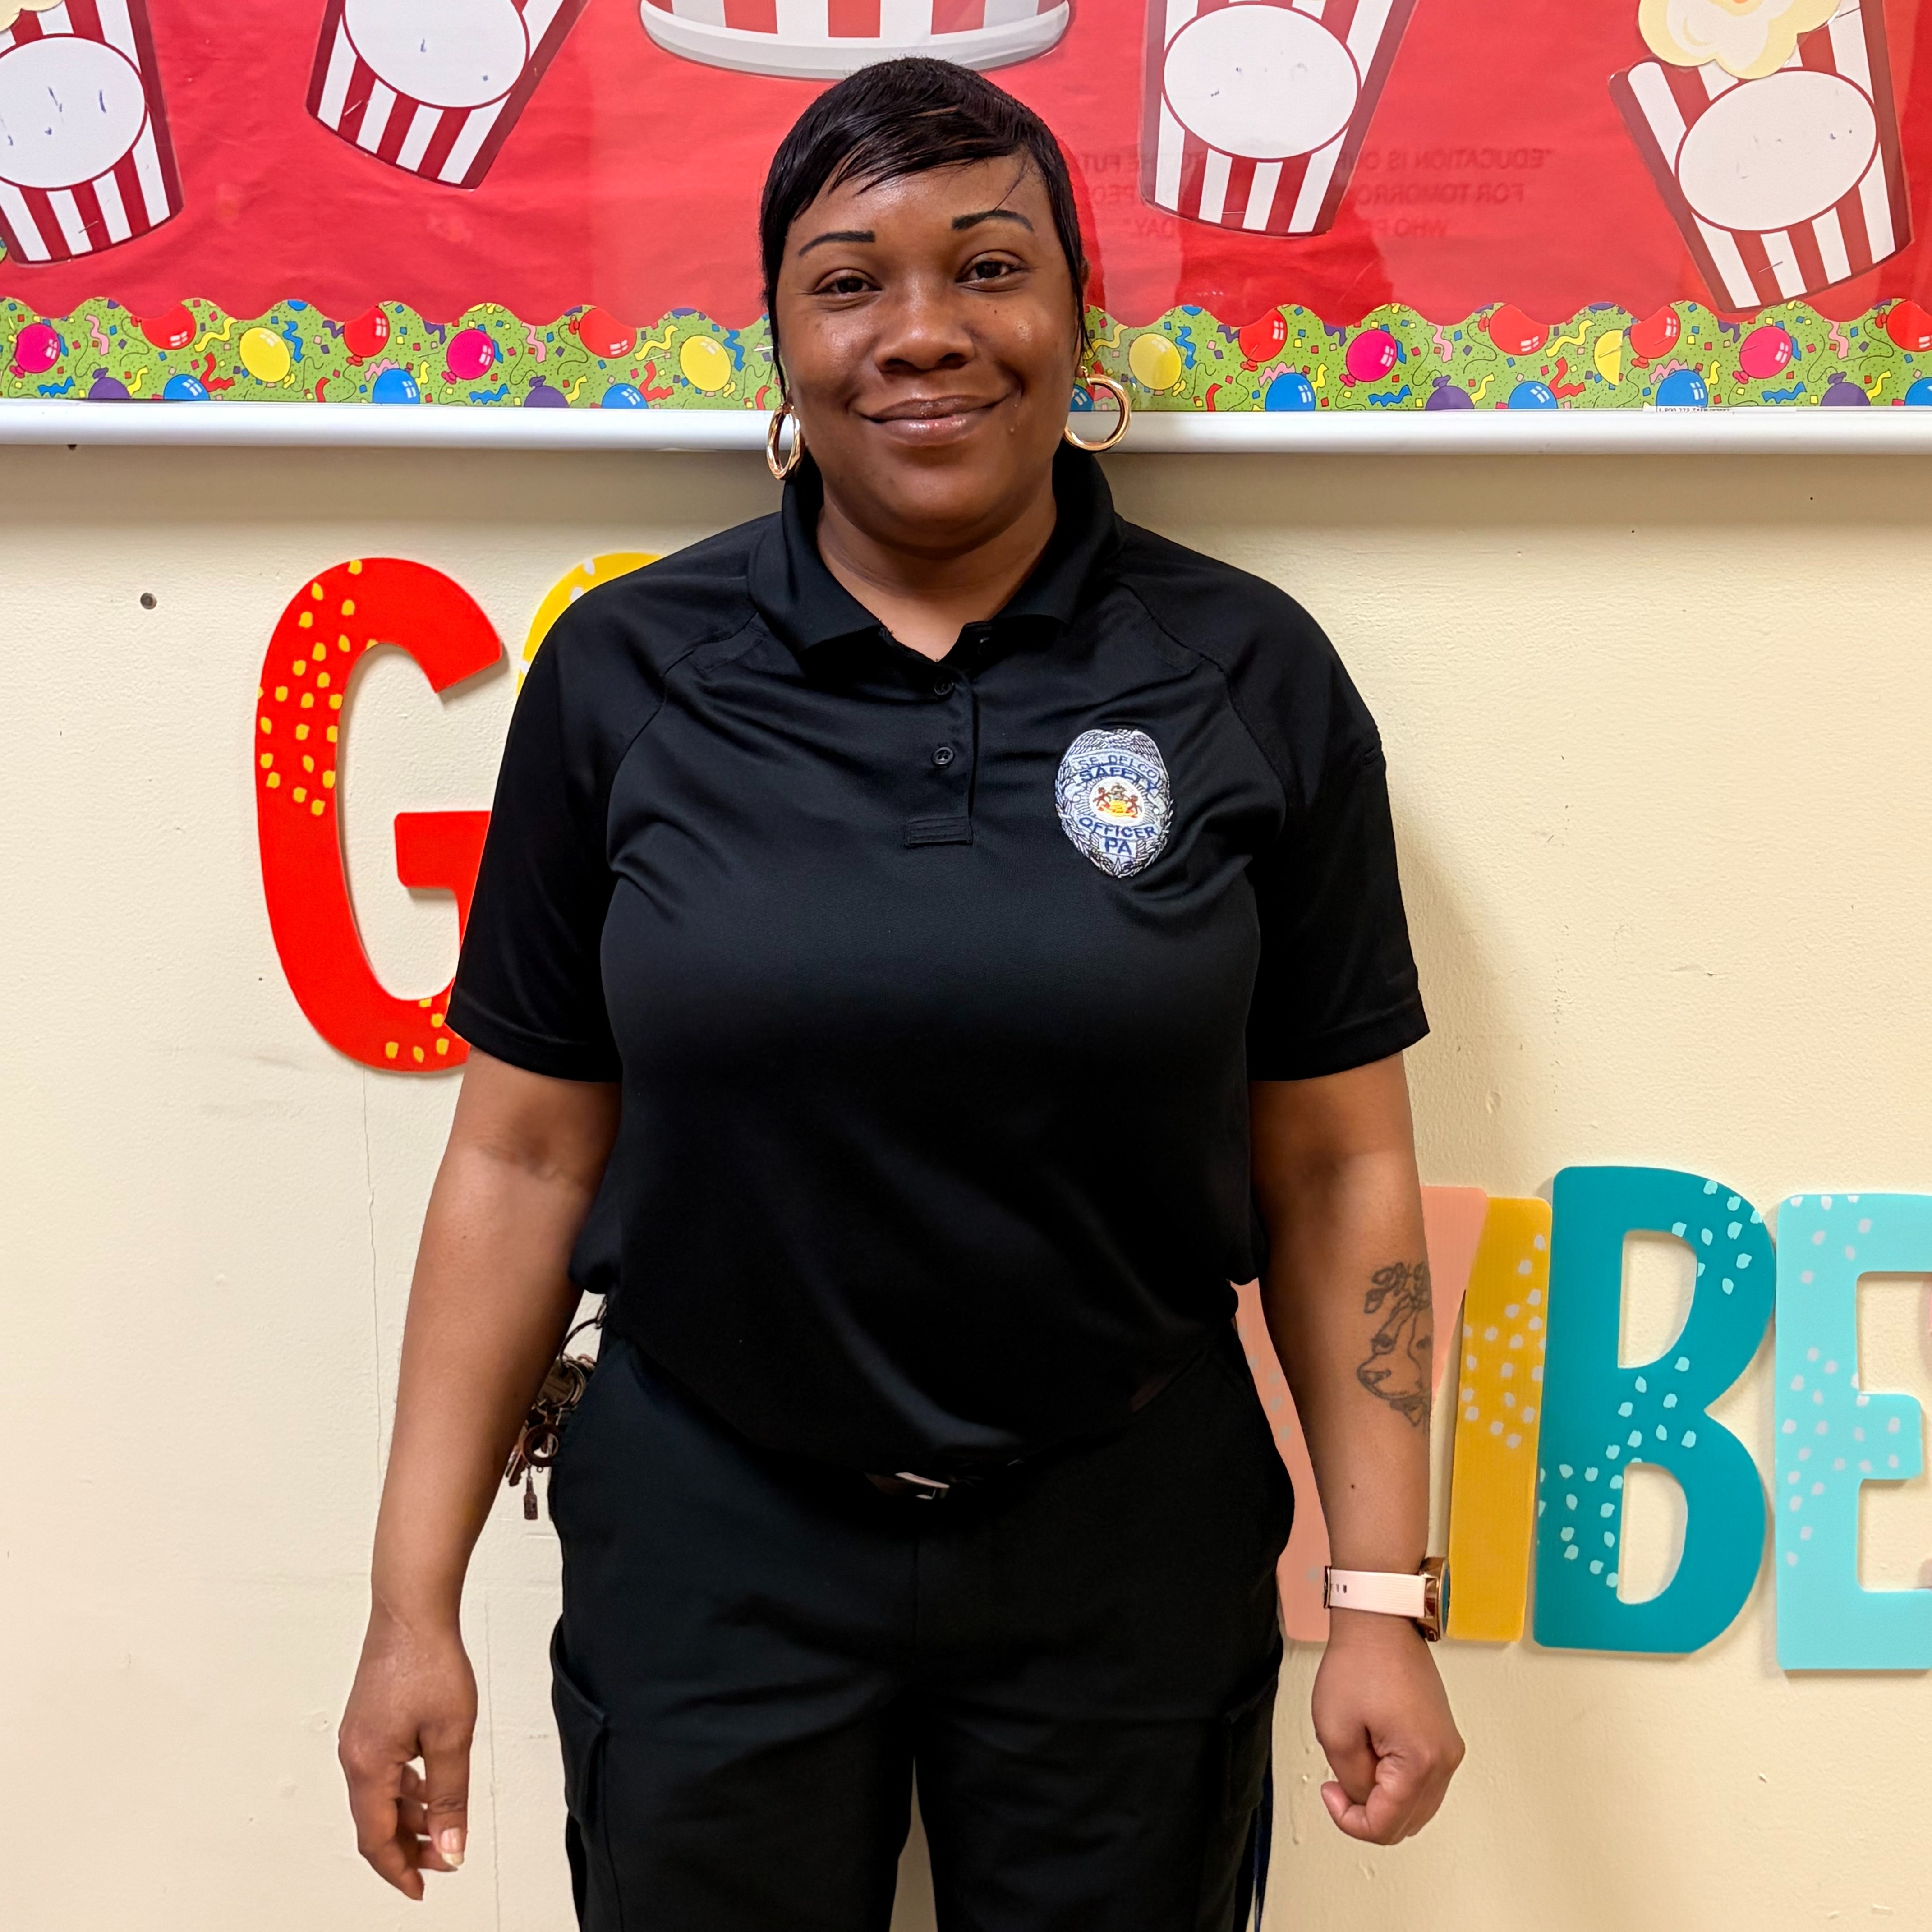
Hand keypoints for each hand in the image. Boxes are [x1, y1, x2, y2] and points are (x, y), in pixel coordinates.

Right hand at [339, 1605, 477, 1897]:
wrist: (412, 1608)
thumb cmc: (428, 1660)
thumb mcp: (451, 1735)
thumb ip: (450, 1797)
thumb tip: (451, 1847)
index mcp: (368, 1765)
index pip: (376, 1838)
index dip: (399, 1869)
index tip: (421, 1889)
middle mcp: (355, 1754)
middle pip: (376, 1820)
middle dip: (409, 1846)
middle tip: (443, 1859)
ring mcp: (359, 1735)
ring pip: (381, 1794)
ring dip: (410, 1815)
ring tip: (444, 1825)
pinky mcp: (369, 1719)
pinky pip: (383, 1769)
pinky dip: (406, 1786)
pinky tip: (431, 1784)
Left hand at [1310, 1611, 1463, 1843]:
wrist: (1379, 1621)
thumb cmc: (1359, 1662)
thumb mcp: (1335, 1730)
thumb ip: (1351, 1780)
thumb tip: (1362, 1800)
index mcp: (1422, 1762)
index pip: (1387, 1826)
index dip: (1349, 1820)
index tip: (1330, 1792)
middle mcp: (1445, 1759)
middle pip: (1406, 1822)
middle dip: (1368, 1810)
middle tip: (1339, 1780)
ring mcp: (1447, 1747)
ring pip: (1416, 1804)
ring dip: (1383, 1795)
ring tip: (1356, 1757)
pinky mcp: (1442, 1735)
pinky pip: (1422, 1779)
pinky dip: (1395, 1778)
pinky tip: (1372, 1750)